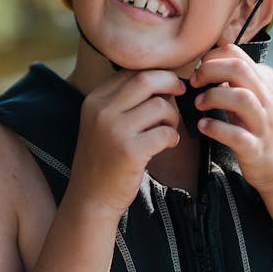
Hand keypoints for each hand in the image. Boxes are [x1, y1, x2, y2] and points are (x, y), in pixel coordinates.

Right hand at [68, 70, 184, 215]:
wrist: (90, 199)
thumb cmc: (105, 157)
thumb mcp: (103, 122)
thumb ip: (125, 99)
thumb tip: (163, 79)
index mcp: (94, 99)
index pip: (131, 72)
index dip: (155, 73)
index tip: (168, 83)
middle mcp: (102, 111)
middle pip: (146, 79)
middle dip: (170, 82)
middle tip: (181, 91)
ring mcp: (114, 131)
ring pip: (160, 106)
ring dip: (172, 116)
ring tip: (168, 129)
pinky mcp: (130, 152)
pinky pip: (165, 133)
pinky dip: (172, 137)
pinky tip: (168, 145)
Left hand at [190, 45, 272, 192]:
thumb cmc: (258, 129)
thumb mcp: (251, 100)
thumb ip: (234, 83)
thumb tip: (203, 67)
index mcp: (261, 84)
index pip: (236, 54)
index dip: (212, 57)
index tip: (198, 69)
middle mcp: (265, 100)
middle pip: (239, 69)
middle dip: (210, 70)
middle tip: (195, 82)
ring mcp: (262, 124)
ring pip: (242, 98)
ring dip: (214, 96)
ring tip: (198, 104)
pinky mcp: (255, 149)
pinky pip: (236, 135)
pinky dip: (216, 128)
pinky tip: (203, 126)